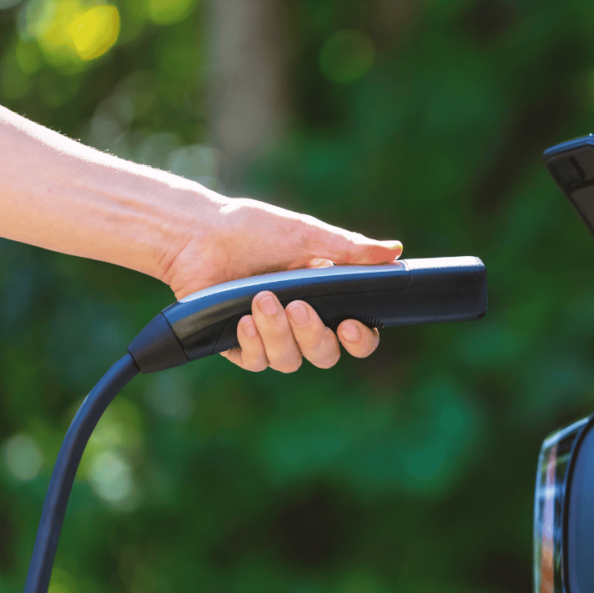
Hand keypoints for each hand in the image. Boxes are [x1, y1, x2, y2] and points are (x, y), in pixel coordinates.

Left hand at [163, 197, 401, 371]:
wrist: (198, 234)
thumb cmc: (254, 230)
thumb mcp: (307, 235)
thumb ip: (350, 250)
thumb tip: (395, 250)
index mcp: (326, 300)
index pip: (356, 335)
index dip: (360, 340)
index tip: (351, 326)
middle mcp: (301, 324)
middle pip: (325, 355)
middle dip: (314, 335)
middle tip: (298, 306)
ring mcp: (271, 337)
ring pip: (289, 361)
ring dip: (278, 333)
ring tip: (261, 299)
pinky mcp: (238, 345)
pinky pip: (255, 362)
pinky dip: (253, 342)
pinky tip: (245, 319)